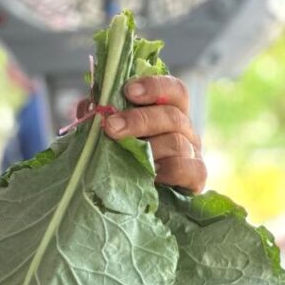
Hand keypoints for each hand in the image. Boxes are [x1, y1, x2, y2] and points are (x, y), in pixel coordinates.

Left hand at [100, 75, 206, 192]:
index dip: (154, 86)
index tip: (128, 90)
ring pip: (177, 142)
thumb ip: (101, 117)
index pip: (173, 90)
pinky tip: (151, 175)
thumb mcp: (108, 133)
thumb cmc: (121, 157)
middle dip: (139, 119)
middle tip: (111, 127)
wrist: (130, 197)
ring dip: (148, 147)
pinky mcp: (195, 178)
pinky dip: (169, 171)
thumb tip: (89, 106)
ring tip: (125, 155)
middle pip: (172, 115)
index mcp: (167, 111)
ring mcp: (191, 153)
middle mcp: (183, 129)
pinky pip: (190, 170)